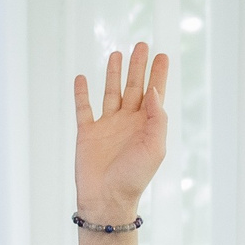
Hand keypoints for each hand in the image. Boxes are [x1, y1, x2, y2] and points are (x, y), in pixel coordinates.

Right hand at [74, 42, 170, 219]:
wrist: (107, 198)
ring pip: (111, 93)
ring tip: (117, 54)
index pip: (154, 93)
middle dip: (138, 67)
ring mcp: (107, 126)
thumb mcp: (155, 148)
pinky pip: (84, 109)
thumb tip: (154, 91)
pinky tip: (83, 78)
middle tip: (142, 45)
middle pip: (134, 87)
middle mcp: (127, 122)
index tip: (161, 55)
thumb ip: (157, 118)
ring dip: (114, 74)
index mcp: (146, 126)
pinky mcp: (87, 133)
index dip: (158, 74)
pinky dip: (82, 93)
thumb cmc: (134, 177)